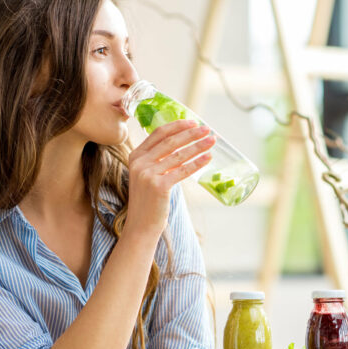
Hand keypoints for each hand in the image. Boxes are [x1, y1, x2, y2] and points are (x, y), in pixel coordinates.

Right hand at [124, 119, 213, 237]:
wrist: (141, 226)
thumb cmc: (149, 201)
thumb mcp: (148, 175)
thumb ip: (158, 160)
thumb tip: (182, 144)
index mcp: (135, 156)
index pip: (158, 133)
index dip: (177, 126)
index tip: (193, 122)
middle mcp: (139, 162)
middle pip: (170, 141)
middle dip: (191, 133)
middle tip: (207, 128)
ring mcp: (148, 174)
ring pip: (178, 154)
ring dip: (198, 145)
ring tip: (212, 140)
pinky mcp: (159, 186)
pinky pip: (182, 170)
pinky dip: (197, 162)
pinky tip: (208, 157)